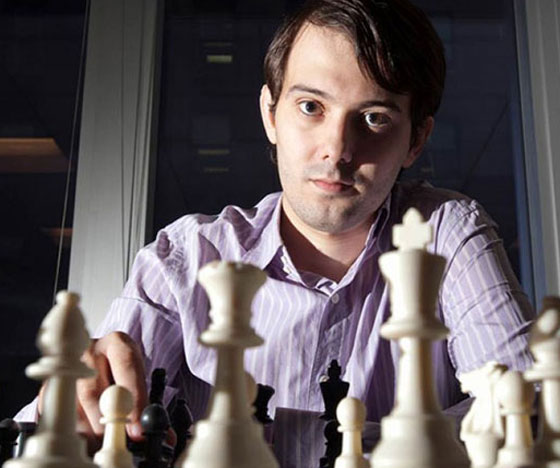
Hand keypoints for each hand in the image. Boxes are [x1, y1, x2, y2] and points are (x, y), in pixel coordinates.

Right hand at [38, 331, 147, 450]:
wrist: (99, 364)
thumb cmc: (123, 375)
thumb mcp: (141, 382)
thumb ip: (150, 405)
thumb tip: (166, 436)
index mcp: (117, 343)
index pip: (126, 365)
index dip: (134, 398)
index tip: (138, 428)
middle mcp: (88, 352)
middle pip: (92, 389)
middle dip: (107, 422)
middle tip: (119, 442)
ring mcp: (65, 370)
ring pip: (73, 408)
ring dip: (90, 432)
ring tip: (105, 444)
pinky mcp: (47, 391)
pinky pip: (57, 419)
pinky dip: (74, 435)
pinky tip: (88, 439)